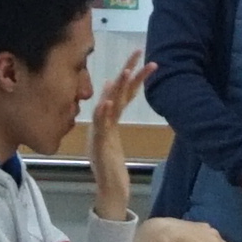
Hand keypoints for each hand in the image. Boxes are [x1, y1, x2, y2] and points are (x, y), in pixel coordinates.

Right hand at [88, 54, 154, 215]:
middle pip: (117, 93)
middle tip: (138, 52)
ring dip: (116, 89)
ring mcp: (101, 133)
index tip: (142, 58)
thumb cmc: (111, 167)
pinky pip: (101, 127)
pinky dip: (103, 113)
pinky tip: (108, 101)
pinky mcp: (99, 145)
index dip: (132, 77)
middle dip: (127, 71)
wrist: (108, 190)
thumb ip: (111, 119)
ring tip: (125, 72)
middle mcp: (104, 123)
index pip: (123, 94)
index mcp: (109, 121)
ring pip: (109, 106)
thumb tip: (111, 98)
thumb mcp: (112, 138)